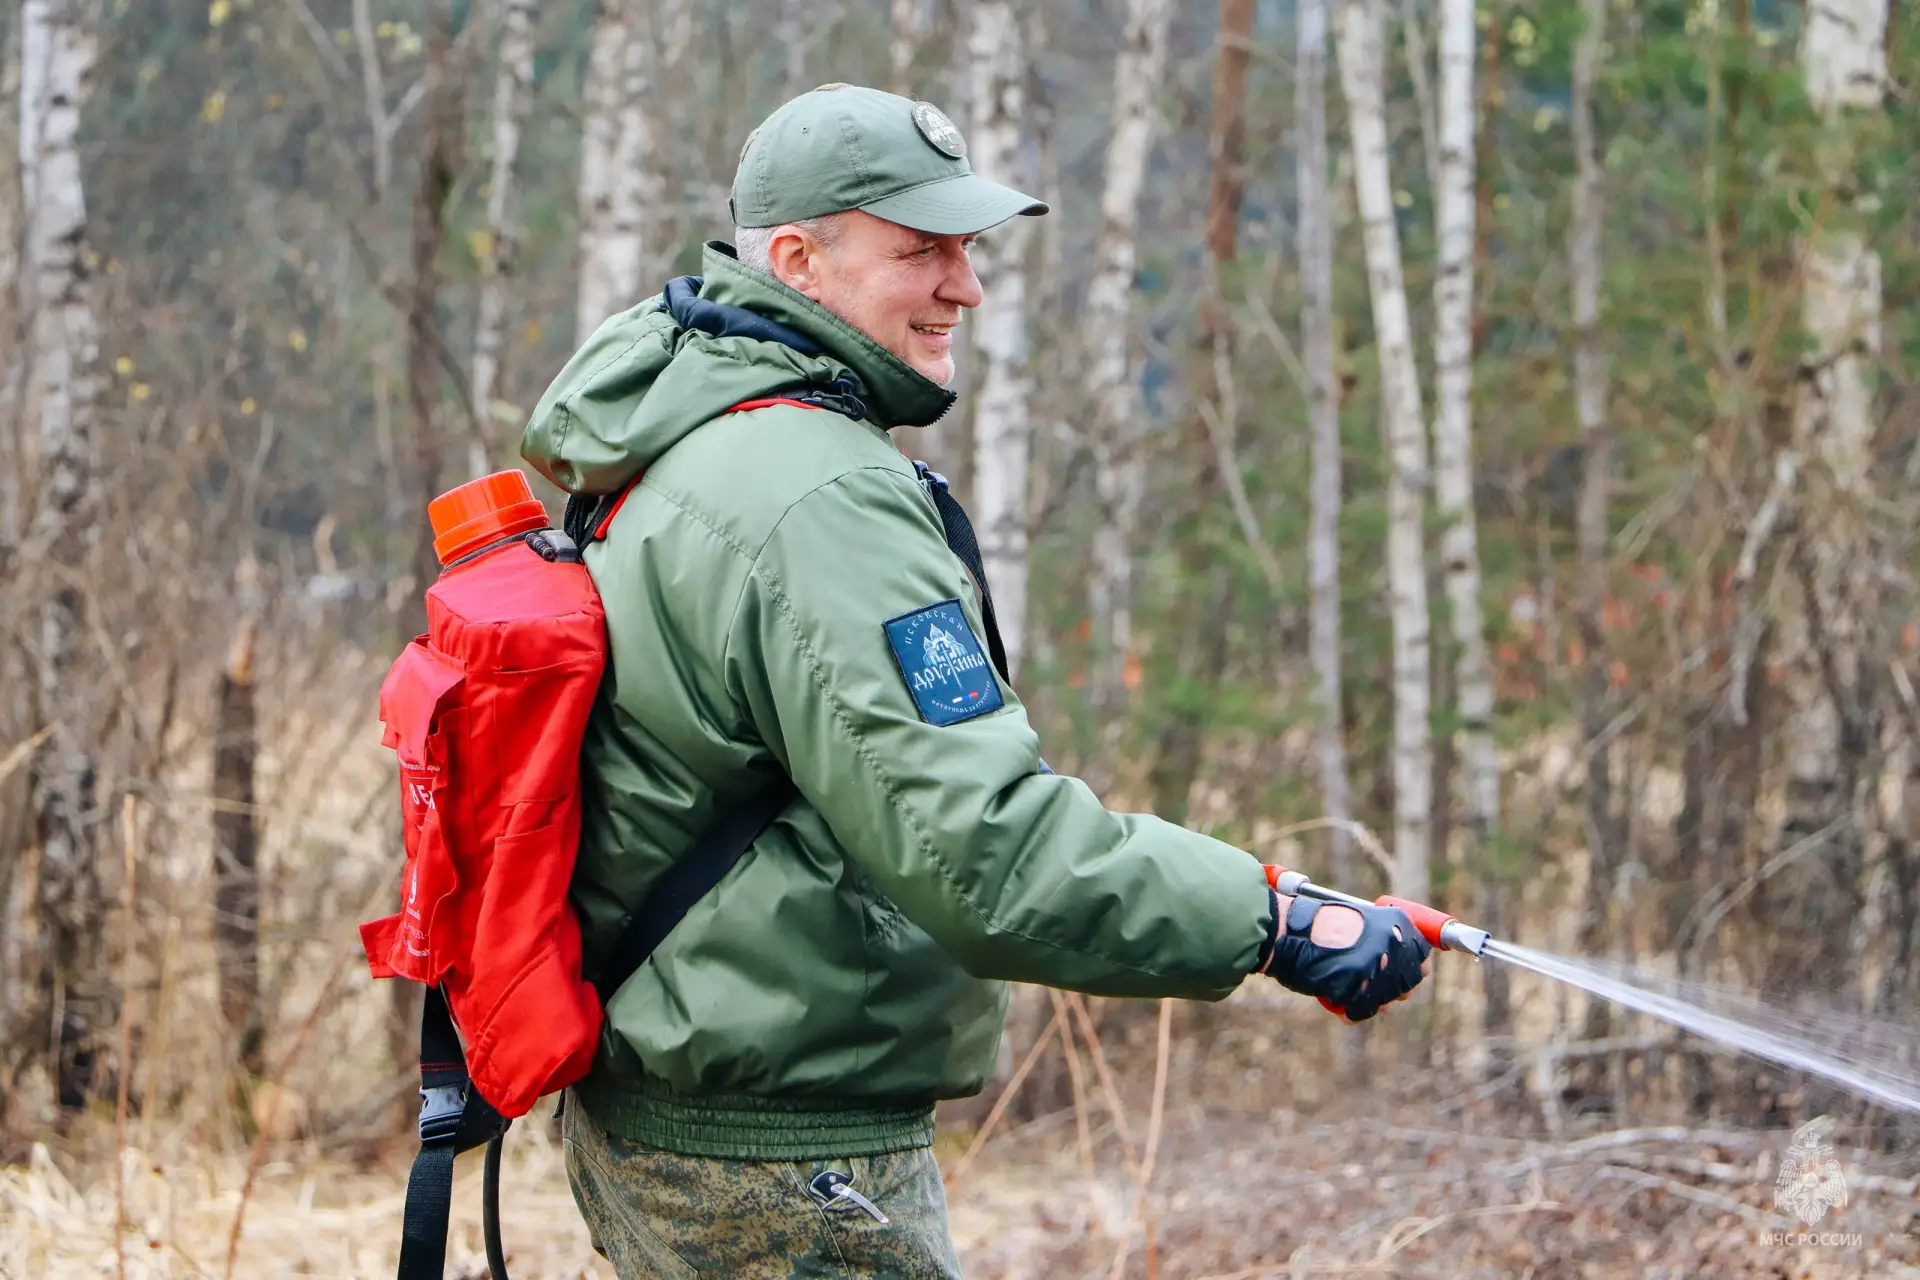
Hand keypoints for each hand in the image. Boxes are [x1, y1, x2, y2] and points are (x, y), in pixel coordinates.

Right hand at [1258, 894, 1430, 1020]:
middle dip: (1392, 987)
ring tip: (1348, 988)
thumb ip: (1385, 938)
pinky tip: (1335, 999)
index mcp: (1395, 923)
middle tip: (1369, 981)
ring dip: (1369, 999)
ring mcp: (1376, 967)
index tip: (1398, 968)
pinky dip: (1350, 1011)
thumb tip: (1416, 967)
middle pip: (1408, 980)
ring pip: (1386, 998)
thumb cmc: (1317, 924)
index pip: (1421, 952)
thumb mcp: (1359, 920)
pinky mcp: (1358, 988)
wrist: (1286, 930)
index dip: (1410, 964)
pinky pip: (1362, 1011)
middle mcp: (1392, 944)